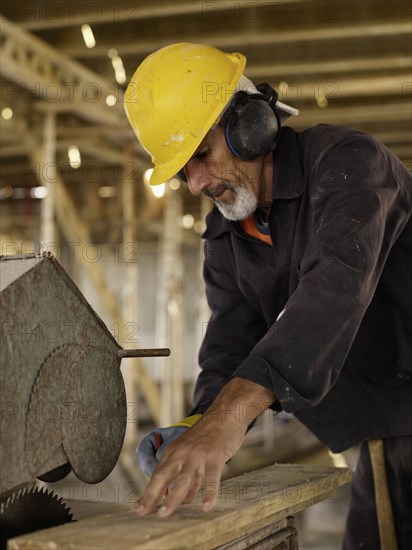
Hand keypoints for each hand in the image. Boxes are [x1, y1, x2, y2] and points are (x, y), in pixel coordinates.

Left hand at [133, 378, 275, 517]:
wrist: (226, 414)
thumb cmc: (209, 436)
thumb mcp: (192, 452)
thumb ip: (186, 474)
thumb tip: (183, 499)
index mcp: (174, 452)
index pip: (157, 475)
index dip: (148, 493)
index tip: (137, 509)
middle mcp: (182, 454)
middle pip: (164, 477)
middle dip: (152, 496)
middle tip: (142, 513)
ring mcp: (198, 456)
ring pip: (183, 480)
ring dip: (173, 498)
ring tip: (165, 514)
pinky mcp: (215, 458)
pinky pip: (211, 479)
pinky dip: (209, 494)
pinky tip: (206, 507)